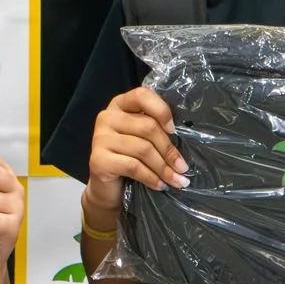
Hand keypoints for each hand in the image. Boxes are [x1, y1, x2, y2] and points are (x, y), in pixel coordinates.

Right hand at [85, 87, 188, 212]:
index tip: (174, 129)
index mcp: (120, 105)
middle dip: (169, 150)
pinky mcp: (98, 160)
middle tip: (182, 167)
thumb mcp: (143, 138)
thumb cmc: (130, 159)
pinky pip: (133, 166)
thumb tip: (186, 137)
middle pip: (147, 127)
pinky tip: (160, 185)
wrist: (107, 188)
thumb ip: (155, 129)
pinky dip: (151, 178)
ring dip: (163, 168)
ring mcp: (100, 138)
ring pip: (143, 149)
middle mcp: (107, 117)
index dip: (161, 110)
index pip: (141, 95)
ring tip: (176, 179)